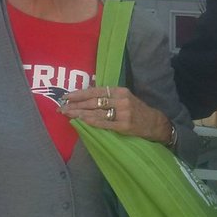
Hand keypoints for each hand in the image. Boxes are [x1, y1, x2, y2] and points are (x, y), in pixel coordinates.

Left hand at [60, 85, 174, 144]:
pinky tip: (81, 121)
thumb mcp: (125, 98)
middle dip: (75, 105)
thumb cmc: (137, 110)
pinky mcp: (124, 125)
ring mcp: (123, 113)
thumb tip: (87, 94)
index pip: (96, 91)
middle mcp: (121, 100)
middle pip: (93, 101)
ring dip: (79, 114)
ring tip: (67, 114)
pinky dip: (91, 122)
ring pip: (96, 112)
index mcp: (120, 91)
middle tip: (61, 107)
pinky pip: (104, 123)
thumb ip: (109, 96)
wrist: (155, 123)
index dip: (79, 94)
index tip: (66, 96)